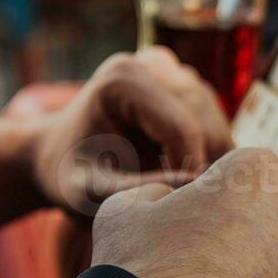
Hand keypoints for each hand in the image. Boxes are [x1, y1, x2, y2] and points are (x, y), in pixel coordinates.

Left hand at [33, 48, 231, 215]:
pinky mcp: (189, 87)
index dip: (189, 175)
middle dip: (202, 173)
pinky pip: (217, 128)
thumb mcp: (89, 191)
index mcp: (124, 79)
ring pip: (218, 127)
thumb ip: (136, 189)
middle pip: (205, 125)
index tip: (179, 213)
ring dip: (209, 168)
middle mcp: (155, 63)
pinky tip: (186, 183)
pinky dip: (209, 160)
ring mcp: (176, 71)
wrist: (59, 155)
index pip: (182, 130)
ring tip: (183, 201)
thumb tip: (194, 183)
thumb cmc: (68, 175)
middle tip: (186, 213)